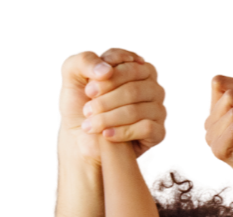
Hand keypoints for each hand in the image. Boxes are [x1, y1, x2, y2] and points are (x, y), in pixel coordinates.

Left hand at [60, 48, 167, 163]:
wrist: (82, 140)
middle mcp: (152, 85)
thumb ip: (83, 60)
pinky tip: (106, 135)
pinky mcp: (159, 131)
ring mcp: (158, 108)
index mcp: (137, 67)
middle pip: (133, 88)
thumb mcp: (73, 76)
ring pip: (136, 109)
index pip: (128, 63)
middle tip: (87, 110)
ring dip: (108, 118)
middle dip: (106, 100)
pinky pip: (146, 128)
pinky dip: (122, 132)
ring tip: (90, 125)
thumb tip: (107, 70)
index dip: (107, 77)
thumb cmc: (79, 105)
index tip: (87, 90)